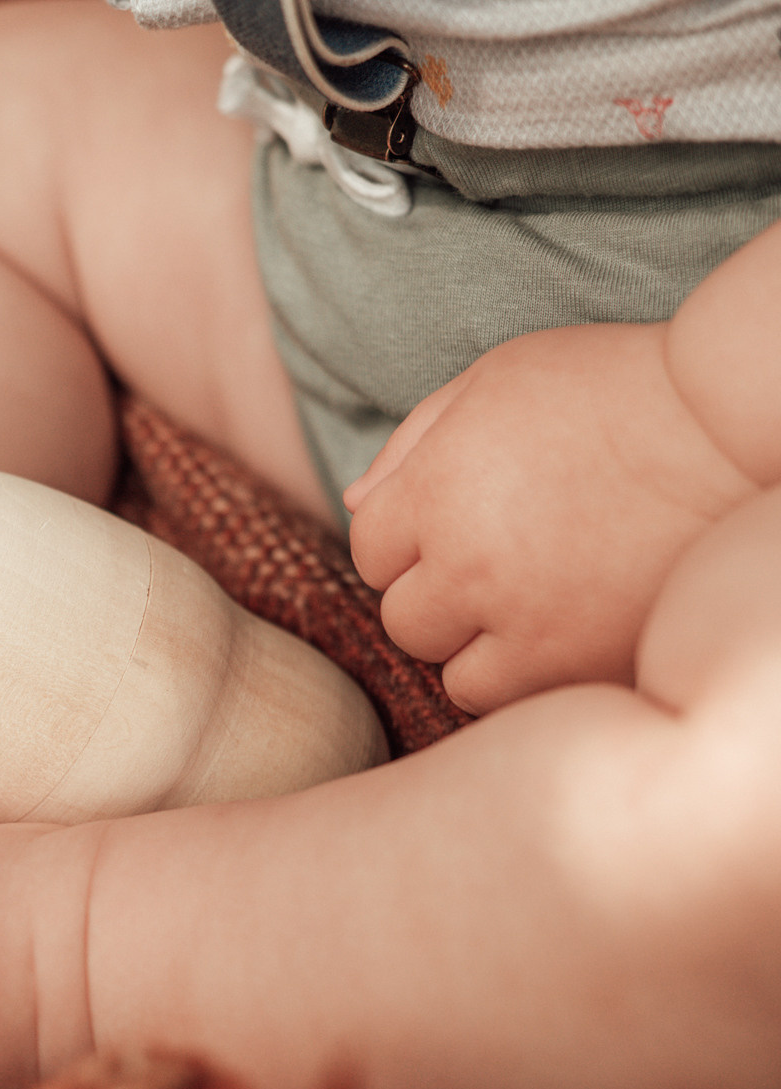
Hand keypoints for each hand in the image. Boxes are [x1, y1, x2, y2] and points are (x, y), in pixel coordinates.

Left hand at [344, 322, 753, 715]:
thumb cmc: (617, 386)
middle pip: (406, 620)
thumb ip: (414, 443)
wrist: (738, 423)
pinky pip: (527, 703)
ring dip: (483, 648)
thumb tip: (355, 505)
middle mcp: (471, 569)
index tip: (460, 519)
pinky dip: (538, 677)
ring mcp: (531, 627)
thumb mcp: (497, 380)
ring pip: (459, 676)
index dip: (409, 536)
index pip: (370, 552)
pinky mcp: (591, 667)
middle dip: (439, 594)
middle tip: (501, 563)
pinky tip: (572, 631)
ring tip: (537, 605)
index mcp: (436, 494)